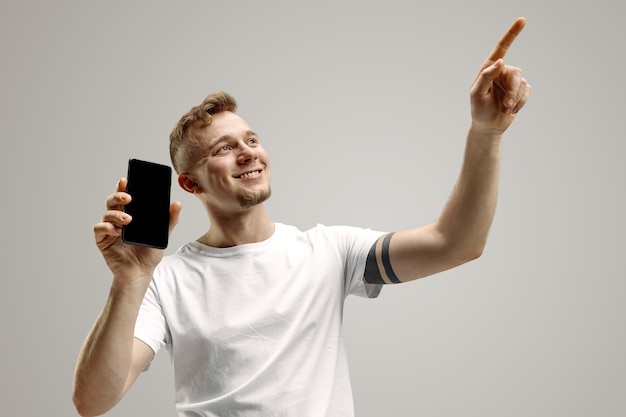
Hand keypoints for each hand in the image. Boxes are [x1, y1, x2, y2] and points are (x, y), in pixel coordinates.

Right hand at [94, 178, 181, 282]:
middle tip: (128, 197)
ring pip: (106, 214)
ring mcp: (109, 229)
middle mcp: (118, 219)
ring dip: (116, 214)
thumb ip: (169, 219)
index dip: (122, 186)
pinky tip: (117, 231)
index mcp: (130, 214)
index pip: (124, 196)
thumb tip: (177, 203)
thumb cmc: (149, 252)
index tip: (125, 179)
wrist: (141, 272)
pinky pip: (99, 229)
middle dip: (118, 196)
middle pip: (112, 201)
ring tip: (128, 220)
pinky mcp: (103, 241)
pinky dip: (107, 227)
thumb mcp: (163, 234)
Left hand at [470, 17, 531, 134]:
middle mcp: (502, 72)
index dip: (512, 33)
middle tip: (505, 104)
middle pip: (516, 73)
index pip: (502, 48)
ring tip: (505, 109)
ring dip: (514, 99)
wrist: (488, 126)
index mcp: (489, 68)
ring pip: (522, 83)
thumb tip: (500, 61)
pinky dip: (520, 103)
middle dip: (512, 90)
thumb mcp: (477, 94)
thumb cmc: (479, 110)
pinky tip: (511, 110)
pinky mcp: (521, 91)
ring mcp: (512, 81)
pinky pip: (527, 92)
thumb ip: (486, 76)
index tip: (522, 20)